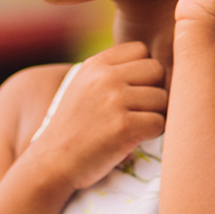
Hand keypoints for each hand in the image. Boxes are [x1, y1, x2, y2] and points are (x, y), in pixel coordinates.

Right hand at [29, 42, 166, 190]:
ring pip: (162, 98)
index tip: (131, 91)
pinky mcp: (124, 127)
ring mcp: (114, 101)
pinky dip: (152, 134)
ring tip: (133, 127)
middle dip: (154, 90)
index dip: (143, 72)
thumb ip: (112, 71)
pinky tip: (133, 140)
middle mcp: (104, 77)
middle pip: (157, 70)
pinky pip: (160, 123)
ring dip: (154, 115)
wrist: (52, 163)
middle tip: (138, 111)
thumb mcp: (84, 86)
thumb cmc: (74, 127)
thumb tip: (157, 66)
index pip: (141, 50)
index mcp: (95, 64)